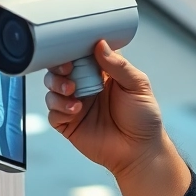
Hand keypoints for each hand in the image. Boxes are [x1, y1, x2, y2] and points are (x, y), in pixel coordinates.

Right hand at [44, 40, 173, 179]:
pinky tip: (75, 110)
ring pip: (52, 88)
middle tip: (67, 70)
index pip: (81, 54)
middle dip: (59, 67)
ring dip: (57, 87)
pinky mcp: (69, 124)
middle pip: (60, 69)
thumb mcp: (138, 85)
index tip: (72, 48)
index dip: (73, 49)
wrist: (140, 151)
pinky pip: (53, 112)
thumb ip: (118, 65)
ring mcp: (76, 104)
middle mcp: (86, 86)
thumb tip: (100, 44)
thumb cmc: (143, 118)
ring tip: (72, 91)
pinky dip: (59, 108)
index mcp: (102, 73)